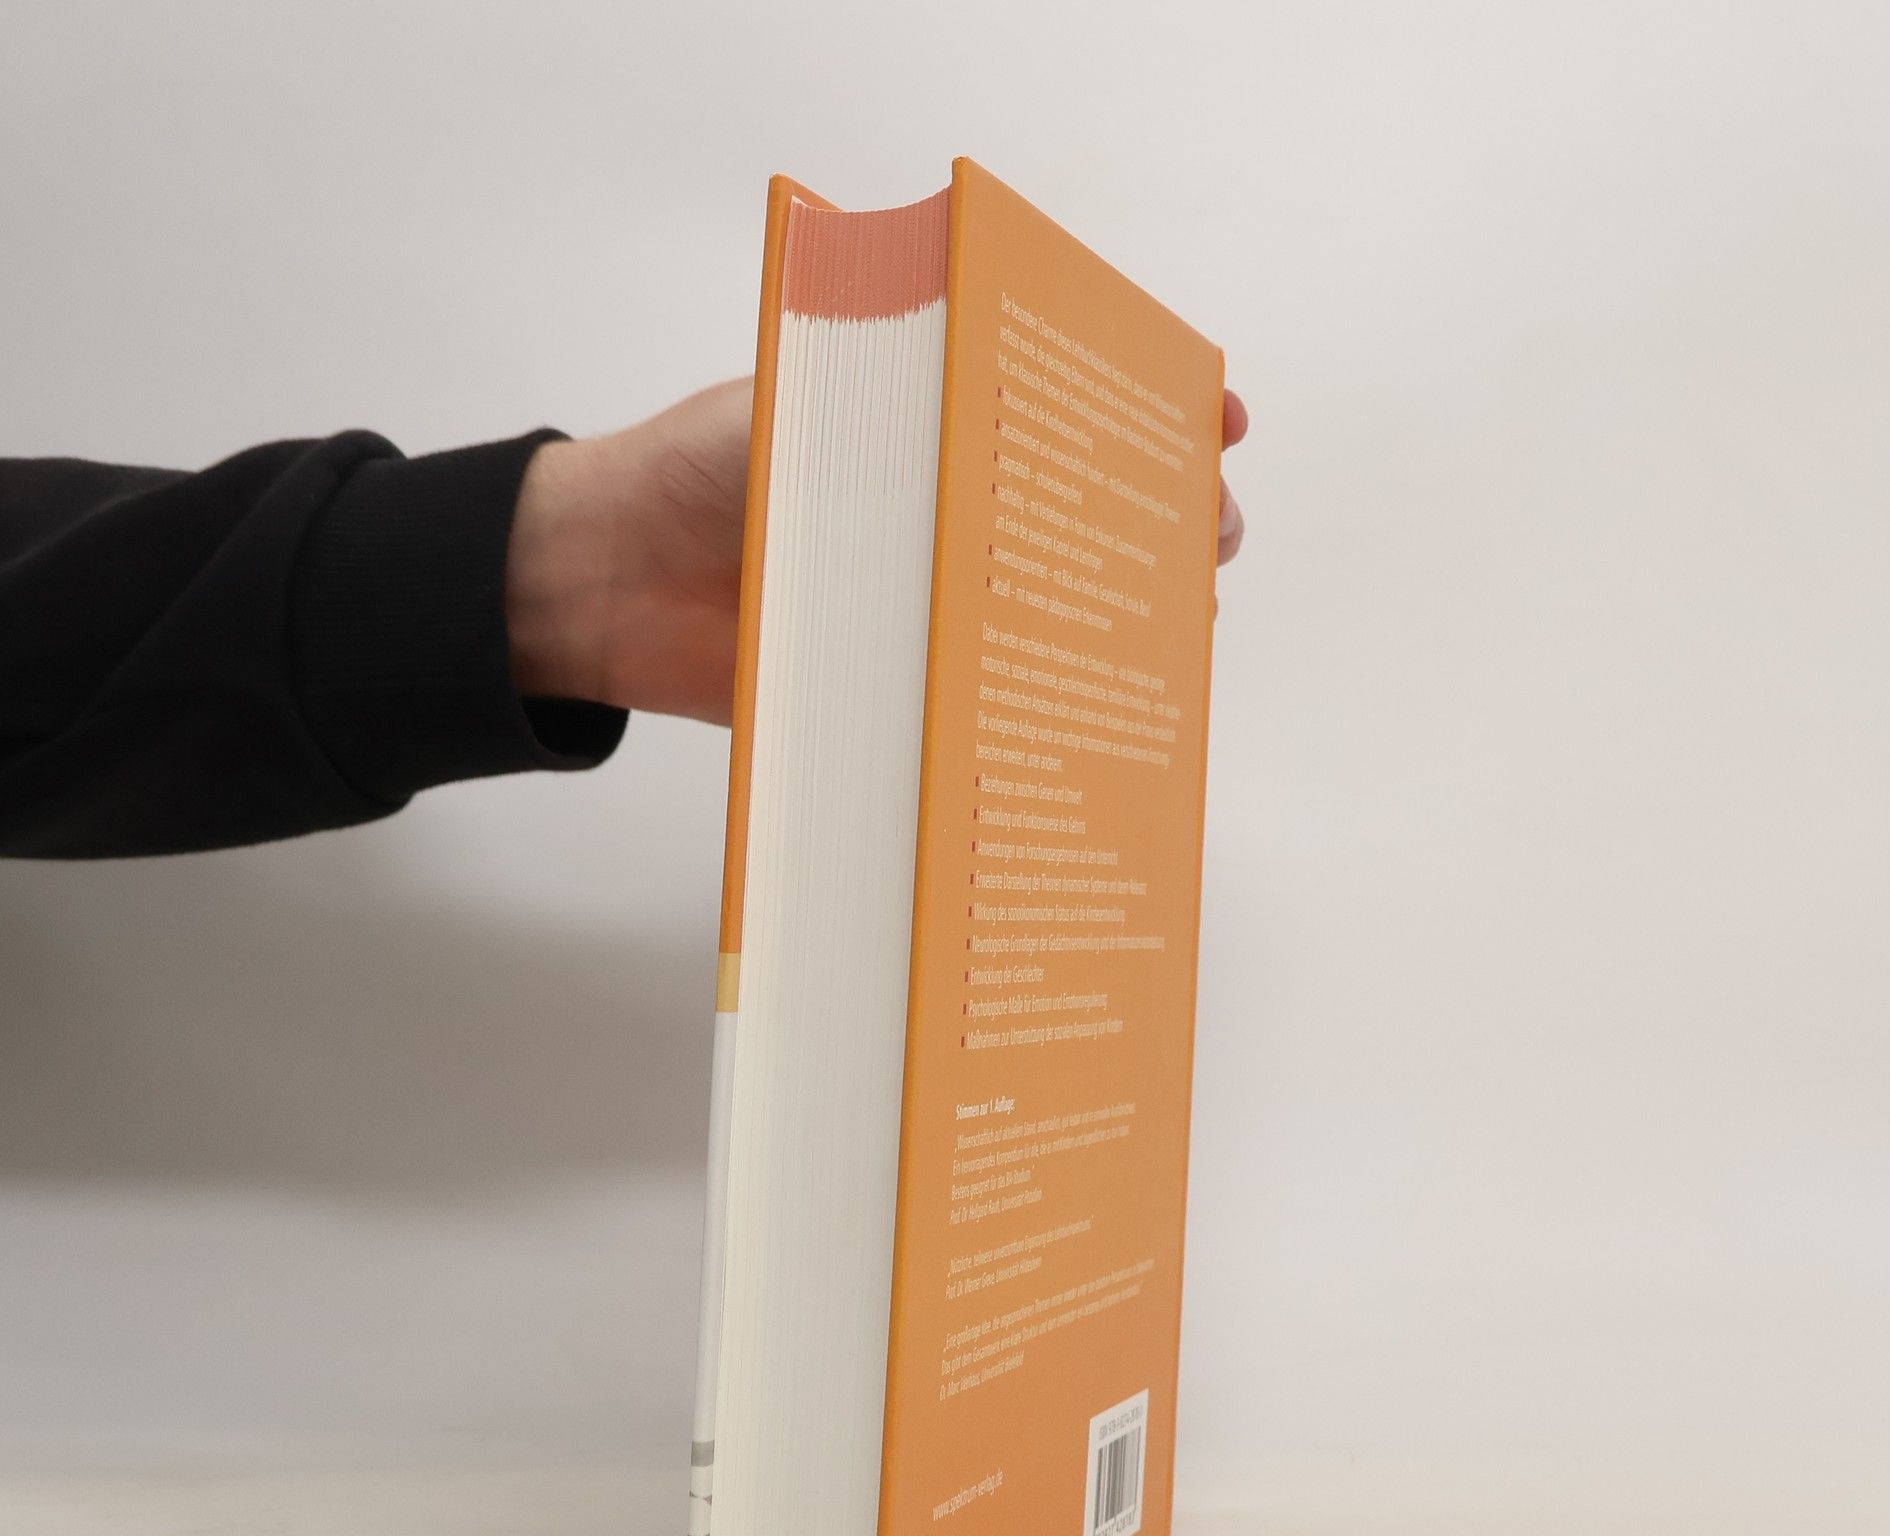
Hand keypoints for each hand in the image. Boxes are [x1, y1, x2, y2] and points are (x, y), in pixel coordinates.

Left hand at [506, 380, 1248, 720]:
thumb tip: (1004, 438)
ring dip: (1131, 615)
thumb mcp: (802, 406)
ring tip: (1180, 614)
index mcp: (940, 429)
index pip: (1073, 411)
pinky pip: (988, 697)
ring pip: (1059, 613)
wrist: (607, 578)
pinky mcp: (907, 684)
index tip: (1213, 419)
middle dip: (1170, 518)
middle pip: (1094, 518)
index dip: (1153, 413)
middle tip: (1205, 527)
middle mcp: (953, 518)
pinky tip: (1096, 707)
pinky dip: (1047, 704)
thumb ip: (894, 413)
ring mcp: (935, 607)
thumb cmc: (697, 466)